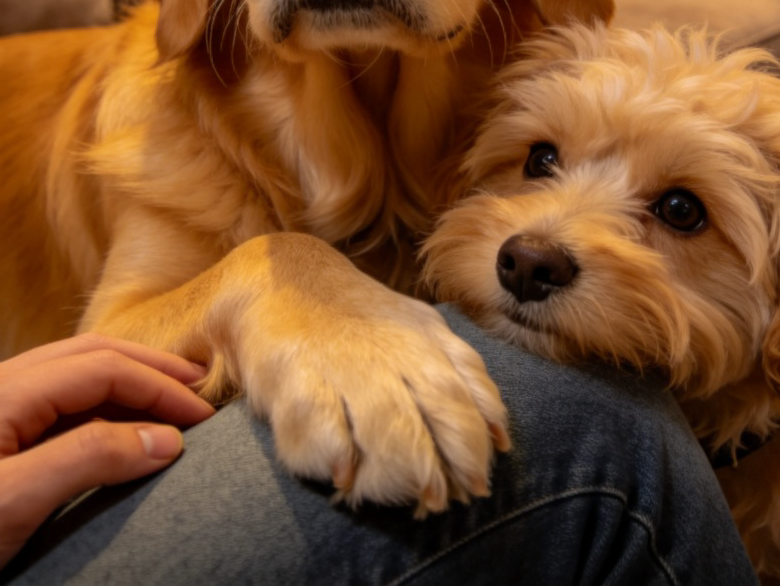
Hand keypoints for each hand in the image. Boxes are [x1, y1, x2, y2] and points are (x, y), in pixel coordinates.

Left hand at [0, 333, 214, 585]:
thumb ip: (88, 459)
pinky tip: (112, 415)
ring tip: (166, 394)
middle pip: (89, 354)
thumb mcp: (7, 505)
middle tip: (198, 388)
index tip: (201, 417)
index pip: (102, 369)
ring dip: (124, 375)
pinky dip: (95, 395)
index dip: (157, 387)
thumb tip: (165, 438)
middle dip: (148, 368)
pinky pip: (49, 393)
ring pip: (69, 368)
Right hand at [233, 236, 510, 515]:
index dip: (479, 441)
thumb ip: (459, 379)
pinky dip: (335, 451)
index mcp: (427, 338)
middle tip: (451, 500)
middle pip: (442, 403)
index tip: (481, 481)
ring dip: (408, 465)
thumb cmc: (357, 323)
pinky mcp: (293, 373)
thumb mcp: (416, 335)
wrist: (280, 279)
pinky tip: (344, 478)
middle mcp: (394, 347)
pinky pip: (318, 417)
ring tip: (415, 497)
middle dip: (456, 456)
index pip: (470, 390)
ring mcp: (345, 360)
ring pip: (389, 418)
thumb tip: (498, 440)